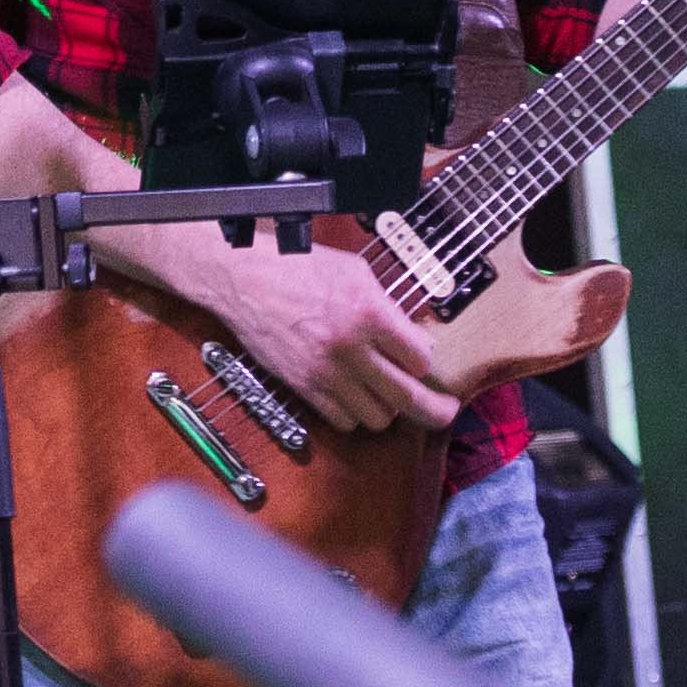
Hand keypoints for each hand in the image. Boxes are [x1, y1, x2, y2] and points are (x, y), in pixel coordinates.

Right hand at [159, 222, 456, 434]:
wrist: (240, 277)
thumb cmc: (295, 265)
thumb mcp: (353, 270)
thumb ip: (387, 306)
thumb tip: (414, 337)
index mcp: (367, 311)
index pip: (421, 358)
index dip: (425, 358)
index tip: (421, 356)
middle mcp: (350, 347)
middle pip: (409, 398)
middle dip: (436, 409)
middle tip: (446, 409)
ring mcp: (325, 372)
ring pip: (379, 416)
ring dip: (388, 407)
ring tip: (387, 393)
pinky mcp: (304, 388)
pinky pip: (345, 420)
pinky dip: (355, 413)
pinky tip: (354, 394)